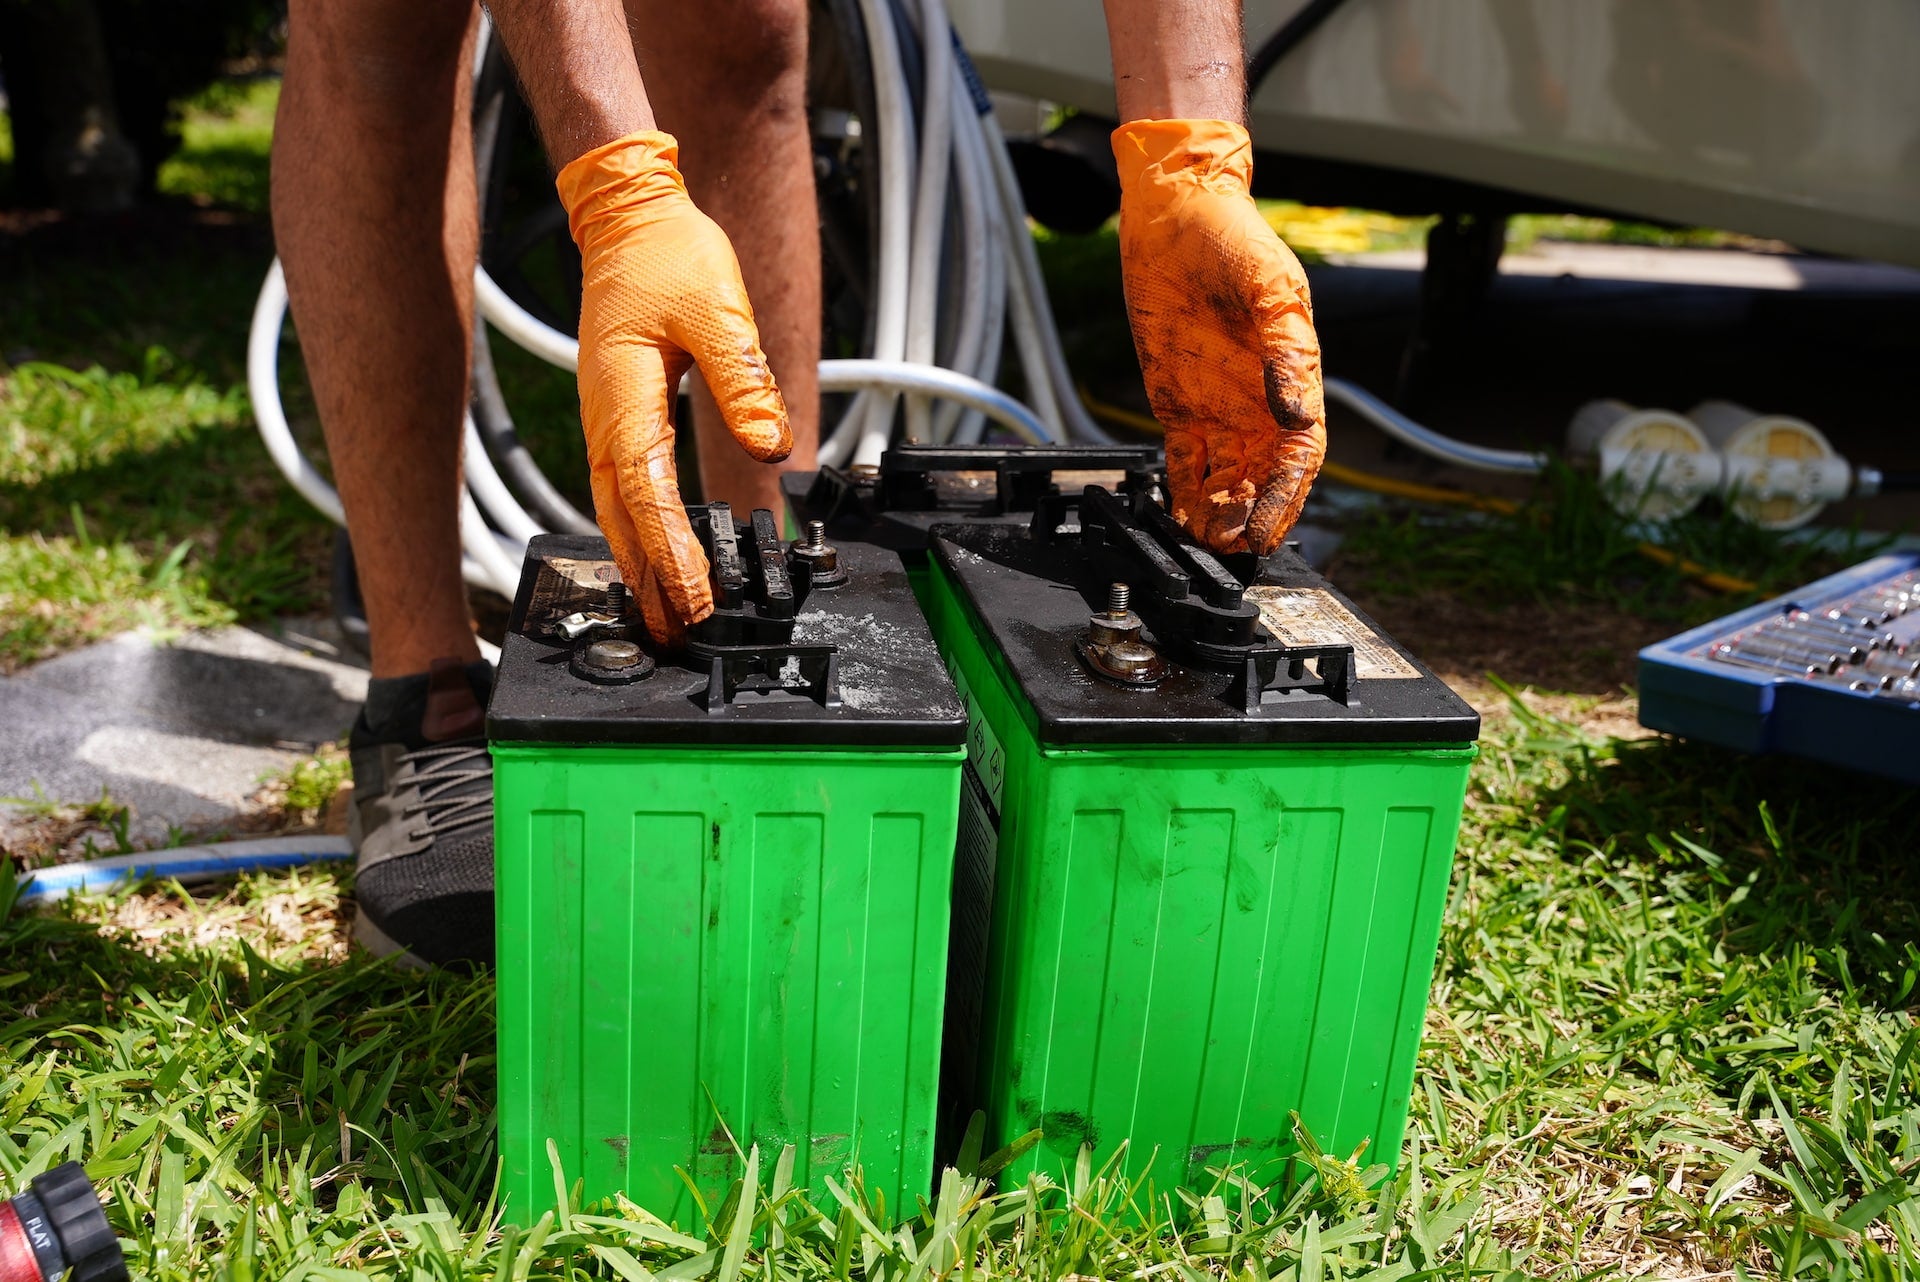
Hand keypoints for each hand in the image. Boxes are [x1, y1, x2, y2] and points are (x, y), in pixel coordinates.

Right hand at [556, 130, 790, 645]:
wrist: (631, 220)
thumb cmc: (671, 257)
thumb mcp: (720, 311)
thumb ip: (743, 381)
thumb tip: (770, 445)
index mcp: (623, 398)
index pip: (647, 493)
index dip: (670, 553)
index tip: (694, 599)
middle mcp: (605, 419)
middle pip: (620, 518)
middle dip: (650, 580)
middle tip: (676, 635)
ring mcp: (605, 421)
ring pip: (614, 510)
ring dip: (638, 565)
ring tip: (663, 616)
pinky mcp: (616, 418)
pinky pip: (620, 488)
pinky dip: (635, 532)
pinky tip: (652, 558)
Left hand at [1111, 119, 1325, 555]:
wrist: (1174, 213)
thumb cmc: (1232, 237)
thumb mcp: (1268, 284)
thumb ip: (1285, 347)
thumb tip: (1294, 409)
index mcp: (1292, 373)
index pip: (1299, 452)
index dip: (1288, 495)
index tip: (1270, 527)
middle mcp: (1258, 399)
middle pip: (1265, 477)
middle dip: (1253, 517)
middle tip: (1234, 550)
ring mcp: (1218, 405)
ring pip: (1227, 477)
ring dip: (1221, 514)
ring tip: (1205, 544)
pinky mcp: (1178, 404)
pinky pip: (1186, 461)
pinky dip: (1185, 493)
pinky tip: (1181, 520)